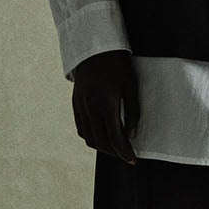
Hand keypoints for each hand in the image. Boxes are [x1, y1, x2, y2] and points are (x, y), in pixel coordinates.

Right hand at [71, 49, 139, 163]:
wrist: (95, 48)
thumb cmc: (118, 65)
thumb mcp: (131, 86)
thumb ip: (133, 112)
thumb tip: (132, 135)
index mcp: (105, 104)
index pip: (114, 138)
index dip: (124, 152)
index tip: (133, 159)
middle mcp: (90, 108)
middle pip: (100, 142)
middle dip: (114, 152)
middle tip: (127, 155)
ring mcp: (80, 106)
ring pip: (88, 137)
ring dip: (102, 146)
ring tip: (116, 147)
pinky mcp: (75, 103)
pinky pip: (80, 128)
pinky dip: (90, 136)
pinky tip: (101, 135)